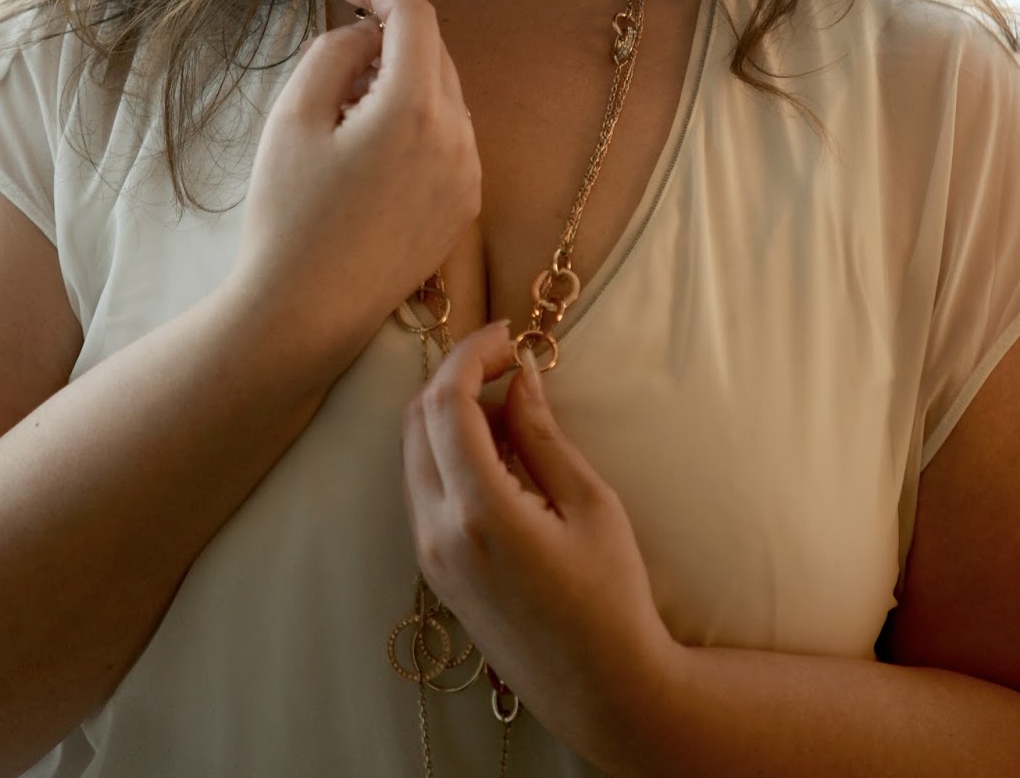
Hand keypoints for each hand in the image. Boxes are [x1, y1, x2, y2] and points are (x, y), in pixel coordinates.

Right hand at [229, 0, 480, 378]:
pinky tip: (367, 153)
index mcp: (416, 110)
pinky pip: (449, 139)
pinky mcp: (463, 208)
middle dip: (387, 39)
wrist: (304, 315)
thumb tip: (368, 38)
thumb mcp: (293, 117)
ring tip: (341, 114)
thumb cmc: (288, 216)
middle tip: (332, 60)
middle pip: (434, 55)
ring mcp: (468, 177)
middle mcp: (459, 140)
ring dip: (400, 83)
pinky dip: (416, 123)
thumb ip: (335, 53)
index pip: (416, 18)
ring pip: (443, 97)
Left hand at [401, 321, 680, 768]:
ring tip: (508, 399)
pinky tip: (496, 445)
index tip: (508, 335)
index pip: (447, 404)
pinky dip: (447, 448)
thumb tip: (520, 376)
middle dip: (455, 374)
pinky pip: (423, 485)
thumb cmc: (612, 598)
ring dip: (448, 410)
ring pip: (413, 451)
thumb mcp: (591, 505)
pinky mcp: (432, 570)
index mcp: (479, 513)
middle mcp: (437, 533)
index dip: (472, 355)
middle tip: (506, 357)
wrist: (602, 691)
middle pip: (416, 420)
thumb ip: (543, 435)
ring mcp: (428, 555)